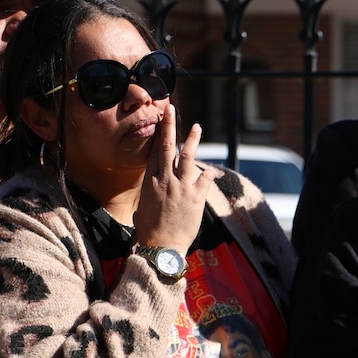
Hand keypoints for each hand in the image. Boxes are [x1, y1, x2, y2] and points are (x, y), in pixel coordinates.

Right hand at [133, 104, 217, 251]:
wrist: (161, 247)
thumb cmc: (149, 232)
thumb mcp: (144, 209)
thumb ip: (149, 196)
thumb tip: (150, 195)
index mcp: (150, 182)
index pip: (154, 153)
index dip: (158, 135)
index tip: (160, 121)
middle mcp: (164, 180)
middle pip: (166, 147)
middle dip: (169, 126)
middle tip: (170, 109)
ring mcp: (181, 187)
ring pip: (187, 157)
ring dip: (192, 140)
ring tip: (197, 126)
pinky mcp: (196, 198)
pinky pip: (205, 179)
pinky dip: (209, 173)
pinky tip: (214, 170)